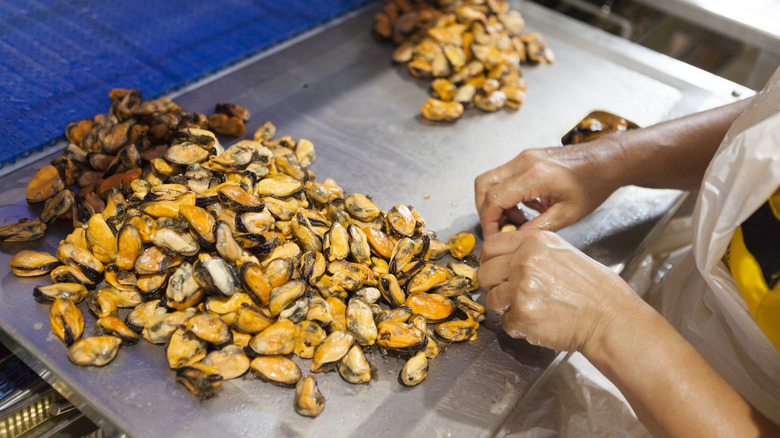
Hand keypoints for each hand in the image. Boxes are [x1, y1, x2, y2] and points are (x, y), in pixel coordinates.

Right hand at [474, 142, 618, 237]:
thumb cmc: (593, 185)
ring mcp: (523, 157)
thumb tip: (514, 239)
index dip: (489, 221)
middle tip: (499, 228)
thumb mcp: (567, 214)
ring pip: (489, 179)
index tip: (494, 236)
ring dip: (494, 202)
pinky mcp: (526, 158)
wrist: (606, 161)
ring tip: (516, 220)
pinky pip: (503, 176)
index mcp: (535, 176)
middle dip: (485, 210)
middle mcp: (524, 162)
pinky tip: (524, 207)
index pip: (494, 198)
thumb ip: (537, 228)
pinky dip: (504, 194)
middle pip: (483, 185)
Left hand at [478, 230, 641, 351]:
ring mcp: (521, 288)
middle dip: (494, 286)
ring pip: (492, 299)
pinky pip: (506, 323)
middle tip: (511, 294)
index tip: (496, 271)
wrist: (609, 317)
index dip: (490, 261)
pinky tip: (540, 321)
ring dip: (506, 308)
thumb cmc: (590, 289)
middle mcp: (525, 261)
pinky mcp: (523, 314)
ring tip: (531, 308)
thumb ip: (529, 252)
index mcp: (534, 242)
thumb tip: (501, 260)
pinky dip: (519, 327)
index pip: (490, 246)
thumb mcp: (561, 252)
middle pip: (484, 273)